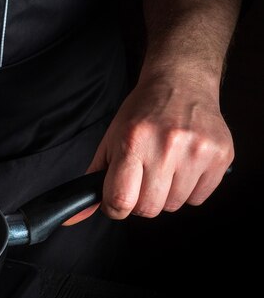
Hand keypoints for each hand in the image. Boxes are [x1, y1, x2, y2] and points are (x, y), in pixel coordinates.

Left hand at [66, 73, 233, 223]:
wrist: (180, 82)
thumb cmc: (142, 113)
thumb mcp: (110, 140)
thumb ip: (94, 178)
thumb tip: (77, 215)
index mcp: (132, 142)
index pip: (120, 199)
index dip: (114, 208)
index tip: (115, 201)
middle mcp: (166, 147)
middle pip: (148, 209)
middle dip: (140, 201)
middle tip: (141, 179)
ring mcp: (196, 152)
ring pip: (173, 206)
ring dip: (165, 195)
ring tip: (164, 167)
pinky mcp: (220, 156)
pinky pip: (198, 199)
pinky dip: (188, 190)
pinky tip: (183, 166)